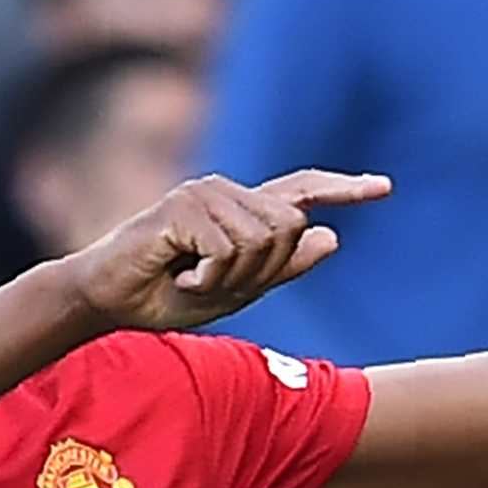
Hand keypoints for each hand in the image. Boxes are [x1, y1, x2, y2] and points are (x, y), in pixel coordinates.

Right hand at [66, 170, 391, 331]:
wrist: (105, 300)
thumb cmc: (161, 296)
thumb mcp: (233, 292)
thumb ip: (281, 268)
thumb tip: (332, 238)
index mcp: (241, 210)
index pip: (301, 191)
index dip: (343, 188)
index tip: (383, 188)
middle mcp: (227, 190)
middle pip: (290, 229)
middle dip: (263, 271)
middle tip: (214, 285)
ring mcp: (205, 192)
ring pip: (263, 241)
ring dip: (231, 278)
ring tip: (191, 279)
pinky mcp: (184, 205)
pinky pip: (229, 250)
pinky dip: (209, 278)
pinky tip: (179, 276)